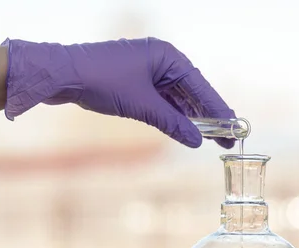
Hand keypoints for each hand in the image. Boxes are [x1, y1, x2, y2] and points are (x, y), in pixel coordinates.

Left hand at [1, 38, 235, 148]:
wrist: (63, 74)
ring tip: (209, 138)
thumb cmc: (102, 81)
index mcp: (167, 56)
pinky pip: (159, 100)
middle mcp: (160, 60)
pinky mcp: (133, 81)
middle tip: (226, 139)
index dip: (218, 109)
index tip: (235, 127)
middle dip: (207, 116)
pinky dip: (171, 115)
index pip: (200, 86)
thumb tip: (196, 141)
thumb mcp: (142, 106)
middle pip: (190, 92)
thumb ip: (171, 123)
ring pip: (175, 98)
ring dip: (189, 118)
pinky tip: (183, 129)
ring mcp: (145, 70)